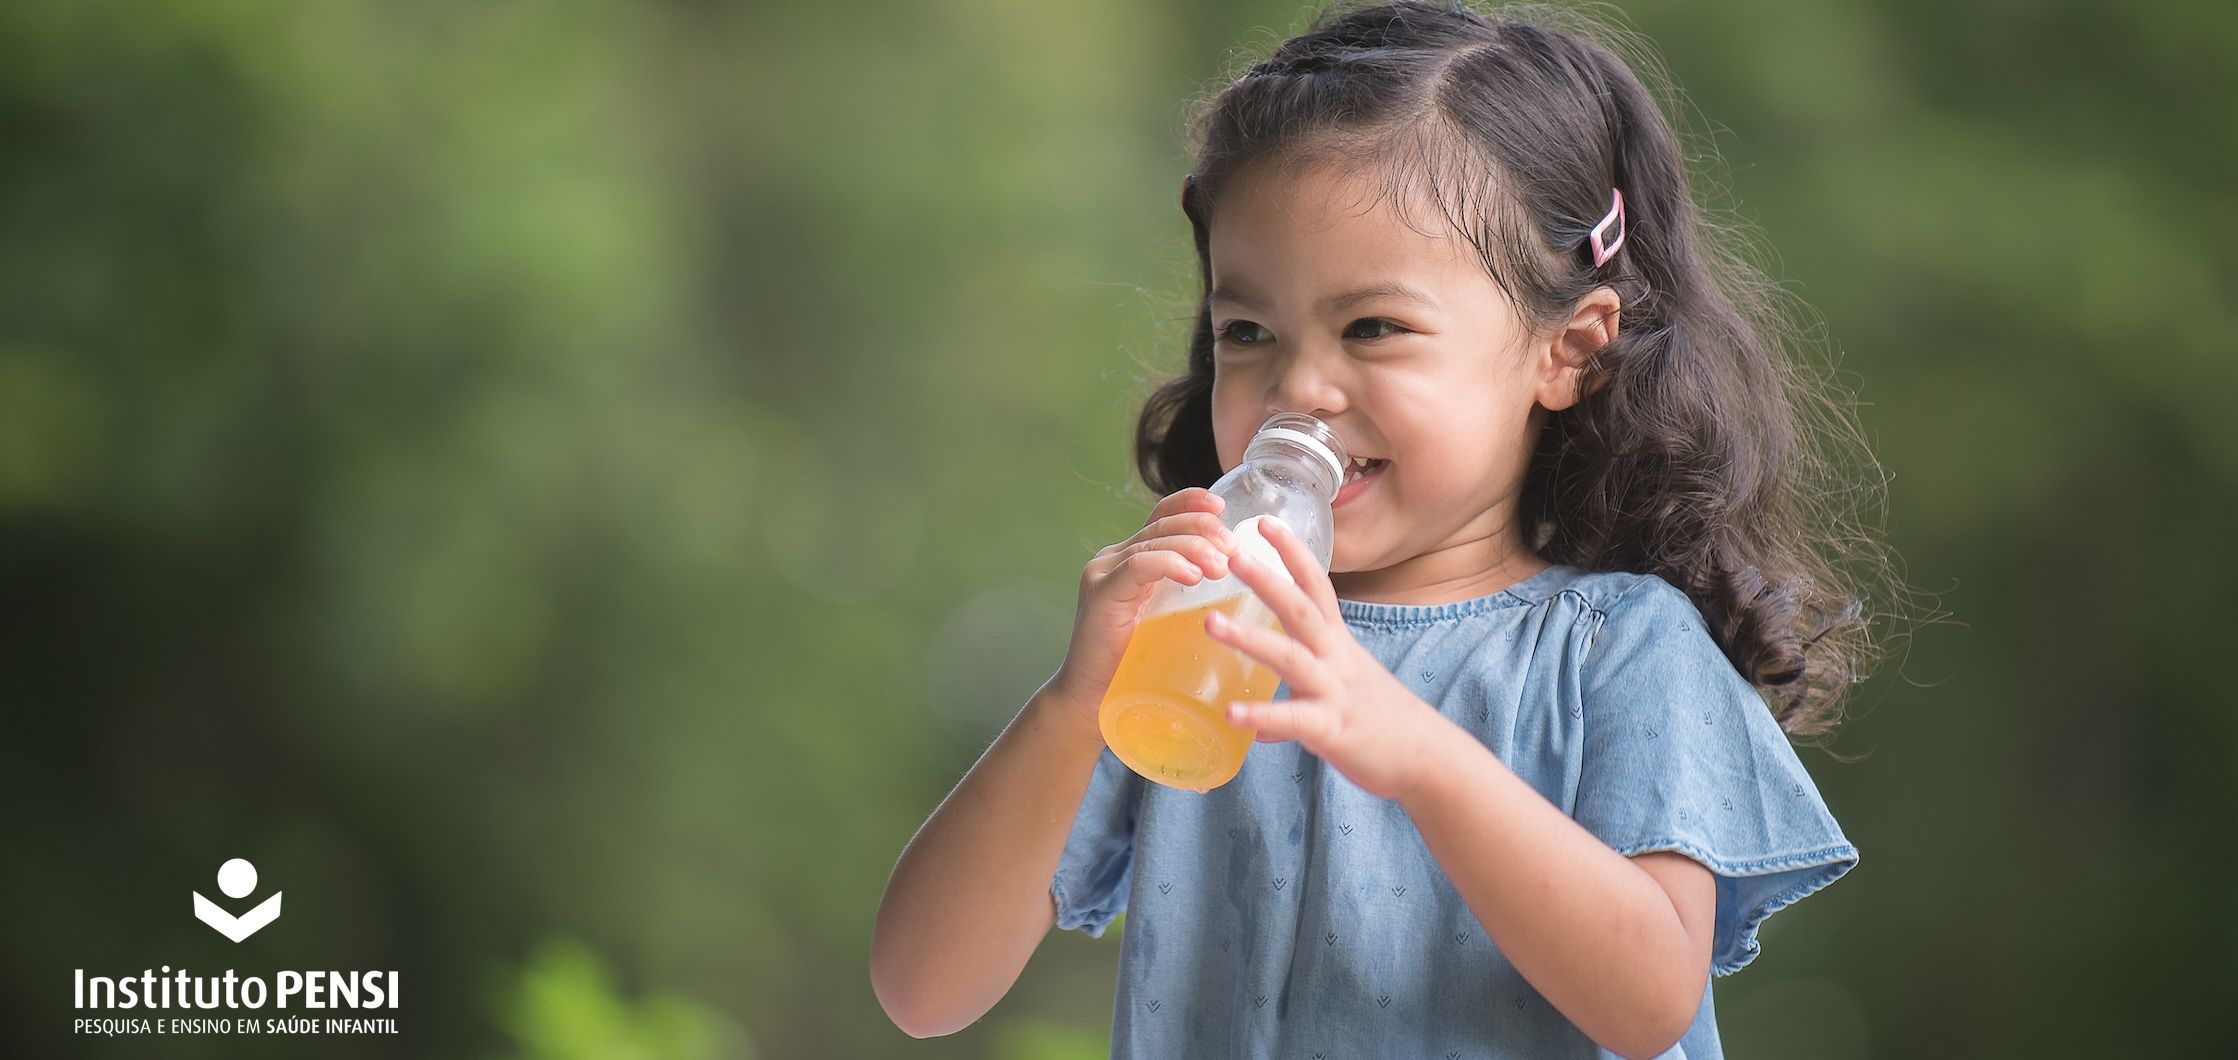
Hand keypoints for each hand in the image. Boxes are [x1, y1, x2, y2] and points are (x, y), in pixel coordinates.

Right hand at [1046, 487, 1238, 732]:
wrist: (1091, 700)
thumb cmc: (1135, 667)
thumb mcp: (1167, 620)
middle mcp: (1113, 558)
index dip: (1190, 502)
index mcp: (1130, 559)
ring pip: (1155, 541)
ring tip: (1222, 565)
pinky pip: (1139, 565)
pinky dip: (1170, 564)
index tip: (1222, 506)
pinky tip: (1193, 575)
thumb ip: (1186, 598)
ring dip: (1194, 547)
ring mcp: (1104, 573)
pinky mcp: (1100, 594)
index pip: (1161, 515)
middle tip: (1232, 545)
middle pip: (1163, 523)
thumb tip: (1236, 585)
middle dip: (1202, 526)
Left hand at [1202, 516, 1453, 802]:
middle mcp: (1337, 659)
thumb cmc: (1386, 724)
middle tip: (1231, 554)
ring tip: (1210, 622)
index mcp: (1338, 643)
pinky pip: (1295, 719)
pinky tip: (1231, 713)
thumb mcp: (1343, 694)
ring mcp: (1335, 692)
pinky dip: (1262, 715)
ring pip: (1290, 656)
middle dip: (1267, 579)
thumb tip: (1262, 722)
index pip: (1316, 586)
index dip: (1293, 553)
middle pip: (1301, 608)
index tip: (1265, 522)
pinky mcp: (1333, 729)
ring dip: (1249, 637)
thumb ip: (1303, 695)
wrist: (1429, 759)